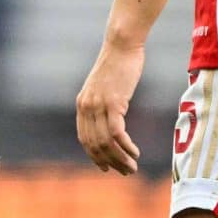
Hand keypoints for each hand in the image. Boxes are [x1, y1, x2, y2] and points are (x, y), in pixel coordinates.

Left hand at [75, 39, 145, 173]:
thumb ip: (103, 104)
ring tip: (132, 167)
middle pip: (95, 145)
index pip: (84, 139)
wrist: (122, 46)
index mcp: (82, 105)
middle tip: (125, 172)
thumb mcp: (105, 87)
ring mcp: (98, 106)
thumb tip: (111, 118)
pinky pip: (117, 133)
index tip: (106, 168)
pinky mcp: (113, 103)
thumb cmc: (118, 65)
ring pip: (106, 142)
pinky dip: (126, 147)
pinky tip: (135, 153)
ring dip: (120, 158)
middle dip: (110, 162)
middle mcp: (86, 108)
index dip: (94, 156)